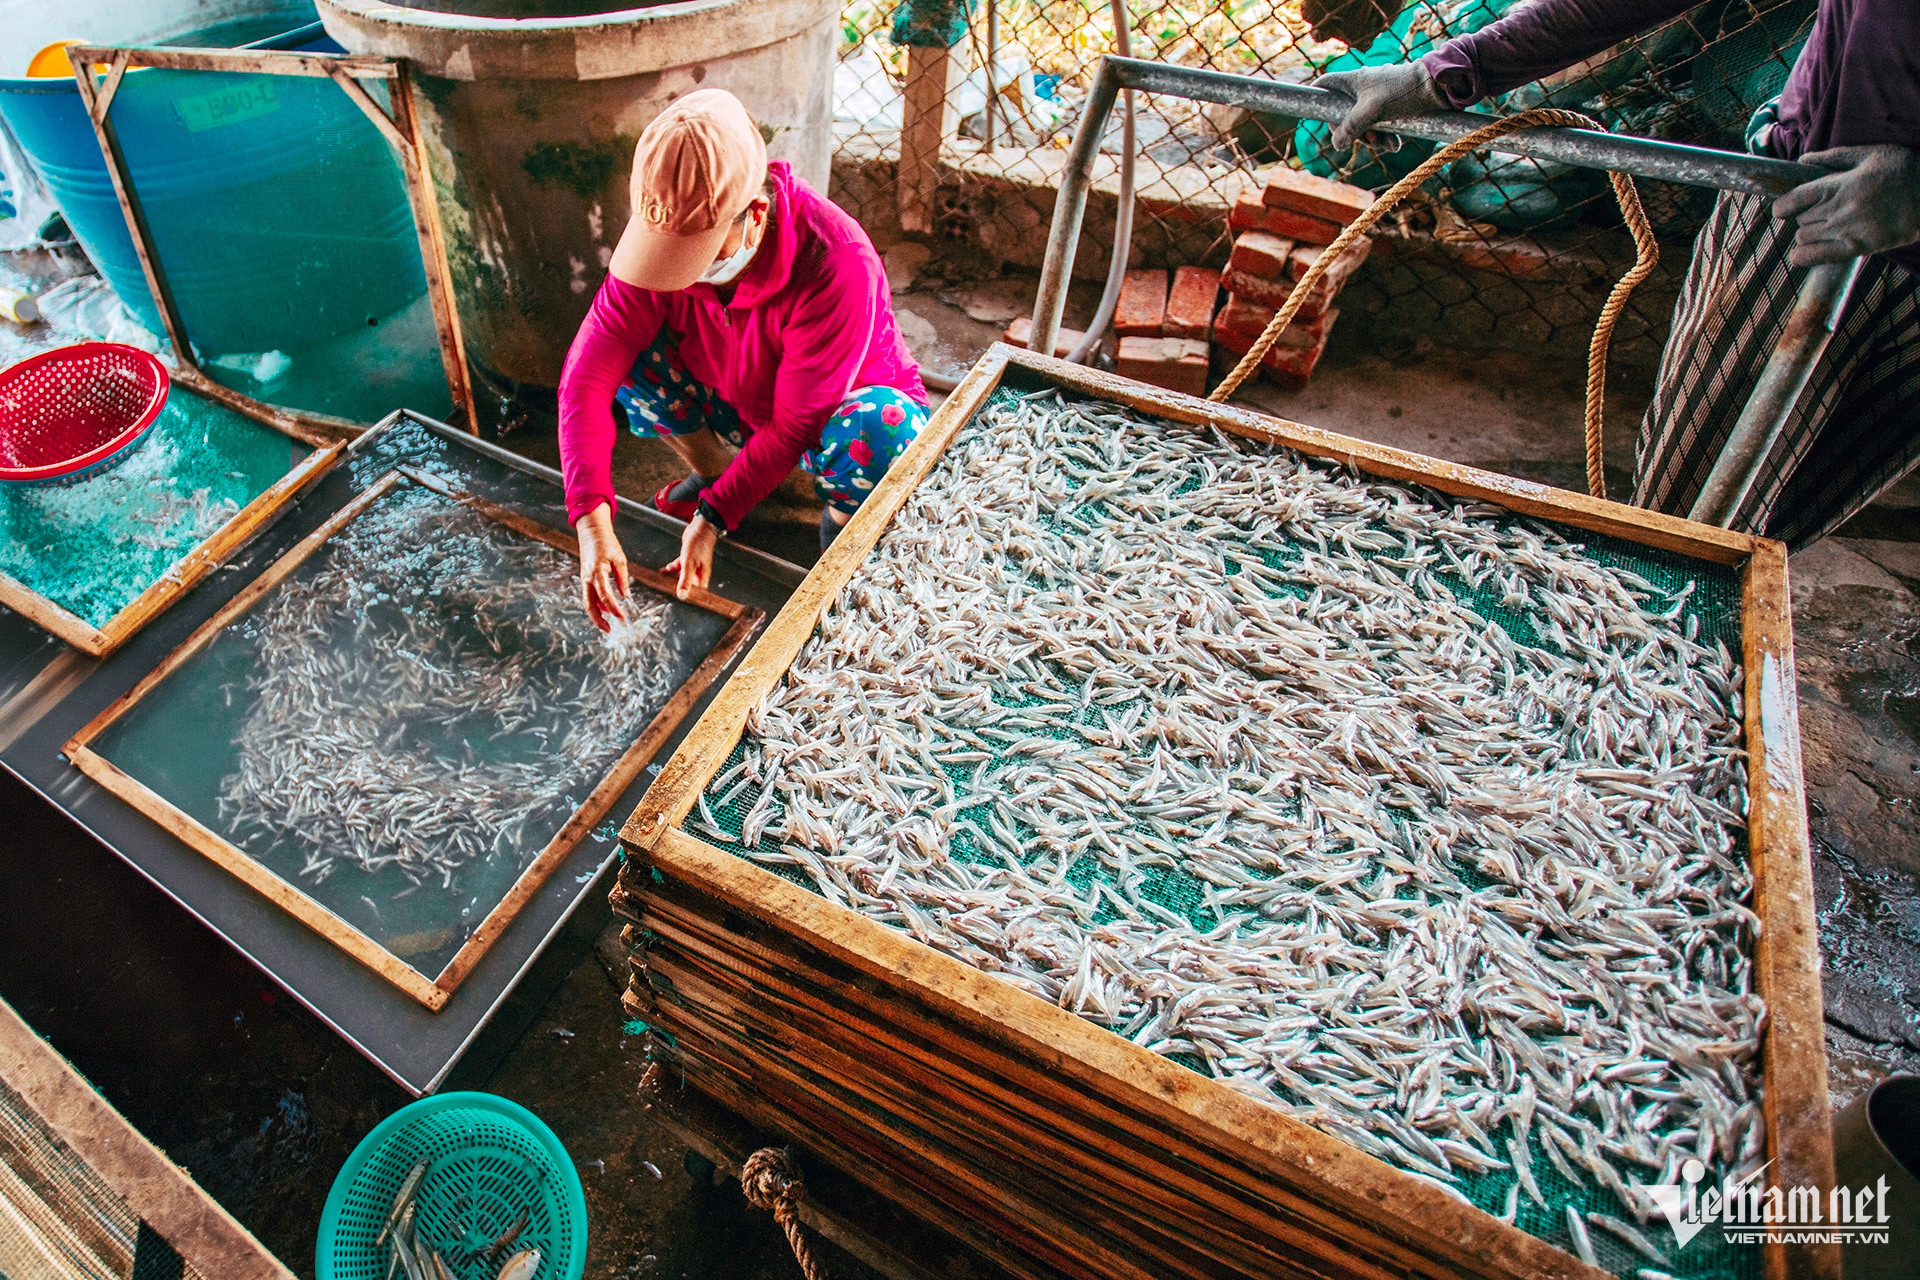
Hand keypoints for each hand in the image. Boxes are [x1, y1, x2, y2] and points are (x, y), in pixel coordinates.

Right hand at [574, 502, 630, 631]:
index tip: (623, 618)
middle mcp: (588, 577)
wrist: (592, 532)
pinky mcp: (585, 578)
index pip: (605, 596)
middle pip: (590, 604)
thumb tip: (626, 596)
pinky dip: (596, 604)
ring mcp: (584, 578)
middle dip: (598, 620)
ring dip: (597, 614)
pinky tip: (606, 610)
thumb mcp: (619, 559)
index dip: (614, 609)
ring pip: (587, 601)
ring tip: (608, 625)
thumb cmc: (607, 543)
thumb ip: (622, 579)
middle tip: (609, 631)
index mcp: (597, 572)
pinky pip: (589, 595)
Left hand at [662, 513, 718, 600]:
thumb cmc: (699, 544)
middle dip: (677, 588)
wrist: (700, 528)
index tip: (678, 602)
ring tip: (663, 580)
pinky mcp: (688, 559)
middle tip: (666, 591)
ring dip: (672, 577)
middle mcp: (698, 573)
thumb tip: (682, 596)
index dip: (688, 597)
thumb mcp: (689, 564)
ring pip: (681, 576)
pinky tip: (665, 569)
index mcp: (702, 577)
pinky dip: (672, 568)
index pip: (696, 593)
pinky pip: (679, 567)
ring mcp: (693, 566)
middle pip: (687, 585)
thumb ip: (685, 581)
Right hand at [1314, 62, 1441, 152]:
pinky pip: (1382, 123)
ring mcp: (1378, 95)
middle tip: (1363, 141)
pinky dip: (1386, 135)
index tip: (1313, 111)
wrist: (1436, 88)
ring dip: (1373, 137)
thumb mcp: (1372, 112)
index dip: (1317, 96)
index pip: (1326, 84)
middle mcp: (1364, 86)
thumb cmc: (1402, 92)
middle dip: (1353, 131)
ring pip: (1365, 121)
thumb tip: (1337, 144)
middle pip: (1345, 112)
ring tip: (1385, 145)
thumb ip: (1352, 127)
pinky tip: (1395, 144)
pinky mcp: (1393, 104)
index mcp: (1354, 80)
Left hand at [1773, 146, 1919, 265]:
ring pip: (1804, 238)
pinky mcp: (1856, 247)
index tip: (1784, 208)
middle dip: (1804, 217)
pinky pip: (1813, 258)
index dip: (1783, 206)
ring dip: (1808, 234)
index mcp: (1838, 185)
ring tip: (1823, 228)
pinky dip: (1803, 256)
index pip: (1793, 199)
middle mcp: (1838, 209)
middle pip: (1800, 220)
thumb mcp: (1870, 154)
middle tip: (1819, 214)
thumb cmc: (1902, 171)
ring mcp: (1846, 230)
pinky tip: (1807, 251)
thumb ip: (1833, 157)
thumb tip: (1802, 160)